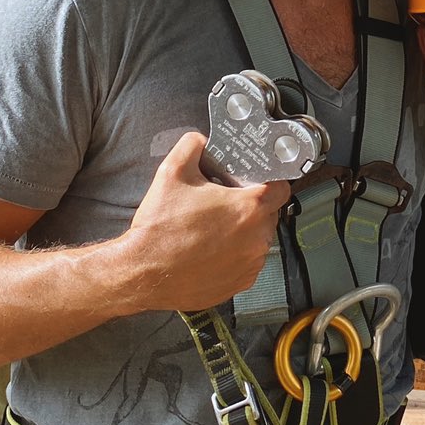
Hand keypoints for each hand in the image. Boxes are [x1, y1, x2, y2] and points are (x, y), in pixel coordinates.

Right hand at [120, 132, 290, 311]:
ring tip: (213, 228)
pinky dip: (235, 255)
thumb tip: (200, 141)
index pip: (281, 187)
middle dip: (251, 206)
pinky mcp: (240, 283)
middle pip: (269, 214)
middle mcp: (256, 238)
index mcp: (248, 208)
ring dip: (243, 232)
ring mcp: (250, 264)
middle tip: (224, 204)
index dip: (268, 181)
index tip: (253, 183)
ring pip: (258, 239)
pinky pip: (247, 262)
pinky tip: (211, 250)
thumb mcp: (172, 172)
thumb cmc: (159, 229)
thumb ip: (192, 146)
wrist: (143, 273)